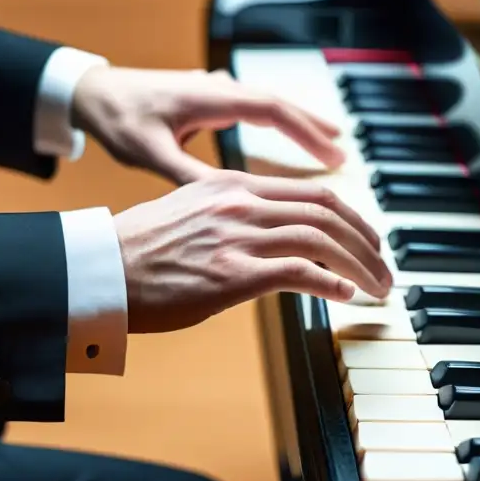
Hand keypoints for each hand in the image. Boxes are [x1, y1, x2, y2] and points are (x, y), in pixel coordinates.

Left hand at [72, 66, 345, 183]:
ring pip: (269, 104)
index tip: (333, 156)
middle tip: (343, 155)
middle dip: (313, 128)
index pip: (273, 111)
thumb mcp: (150, 152)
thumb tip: (231, 197)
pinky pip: (256, 107)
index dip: (306, 133)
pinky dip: (279, 121)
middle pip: (280, 104)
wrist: (90, 92)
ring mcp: (216, 90)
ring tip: (330, 144)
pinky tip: (289, 133)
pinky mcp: (209, 97)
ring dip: (300, 122)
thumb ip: (189, 173)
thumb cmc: (118, 120)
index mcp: (210, 98)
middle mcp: (219, 88)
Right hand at [113, 170, 391, 332]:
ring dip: (359, 265)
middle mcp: (240, 203)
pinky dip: (331, 283)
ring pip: (321, 239)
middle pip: (327, 209)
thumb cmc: (137, 249)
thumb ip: (231, 214)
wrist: (95, 268)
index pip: (311, 192)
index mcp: (232, 184)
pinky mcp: (231, 275)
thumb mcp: (188, 210)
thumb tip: (267, 236)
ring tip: (377, 287)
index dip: (350, 216)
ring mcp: (237, 237)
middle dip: (366, 239)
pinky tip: (345, 295)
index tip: (366, 238)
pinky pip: (299, 272)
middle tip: (384, 265)